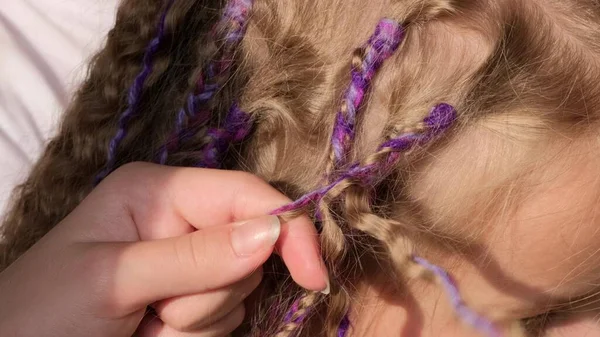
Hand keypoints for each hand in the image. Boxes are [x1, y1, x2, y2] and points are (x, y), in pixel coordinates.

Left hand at [0, 163, 327, 336]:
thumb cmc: (44, 311)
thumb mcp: (116, 278)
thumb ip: (195, 256)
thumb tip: (273, 231)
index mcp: (159, 192)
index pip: (246, 196)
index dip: (286, 229)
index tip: (312, 275)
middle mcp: (179, 219)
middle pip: (249, 249)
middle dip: (213, 291)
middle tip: (156, 310)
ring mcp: (186, 261)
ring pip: (239, 290)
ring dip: (198, 318)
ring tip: (144, 323)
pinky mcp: (189, 297)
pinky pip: (225, 318)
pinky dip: (196, 333)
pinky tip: (152, 332)